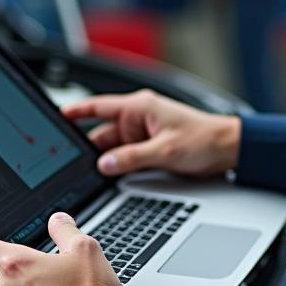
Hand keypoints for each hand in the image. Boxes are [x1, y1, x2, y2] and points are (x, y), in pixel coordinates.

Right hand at [62, 89, 241, 177]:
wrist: (229, 149)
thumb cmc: (205, 138)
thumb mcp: (165, 150)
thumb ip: (132, 157)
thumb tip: (105, 164)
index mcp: (140, 107)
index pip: (99, 106)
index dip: (76, 111)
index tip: (56, 116)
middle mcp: (138, 118)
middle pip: (102, 134)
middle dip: (89, 149)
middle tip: (70, 165)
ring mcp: (142, 134)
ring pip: (112, 149)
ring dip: (105, 161)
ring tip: (90, 175)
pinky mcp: (148, 149)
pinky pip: (124, 158)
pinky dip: (117, 167)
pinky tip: (109, 178)